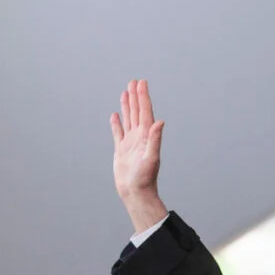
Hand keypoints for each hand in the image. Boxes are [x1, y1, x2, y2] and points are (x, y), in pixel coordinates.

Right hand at [110, 79, 168, 233]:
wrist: (136, 193)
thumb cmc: (145, 178)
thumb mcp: (151, 158)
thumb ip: (155, 139)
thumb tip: (160, 122)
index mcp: (146, 136)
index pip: (144, 112)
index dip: (143, 97)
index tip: (141, 83)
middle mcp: (139, 137)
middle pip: (137, 112)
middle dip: (135, 96)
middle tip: (134, 81)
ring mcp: (130, 143)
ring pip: (128, 119)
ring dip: (127, 106)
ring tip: (125, 92)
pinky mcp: (121, 151)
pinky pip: (118, 133)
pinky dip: (116, 123)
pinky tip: (115, 116)